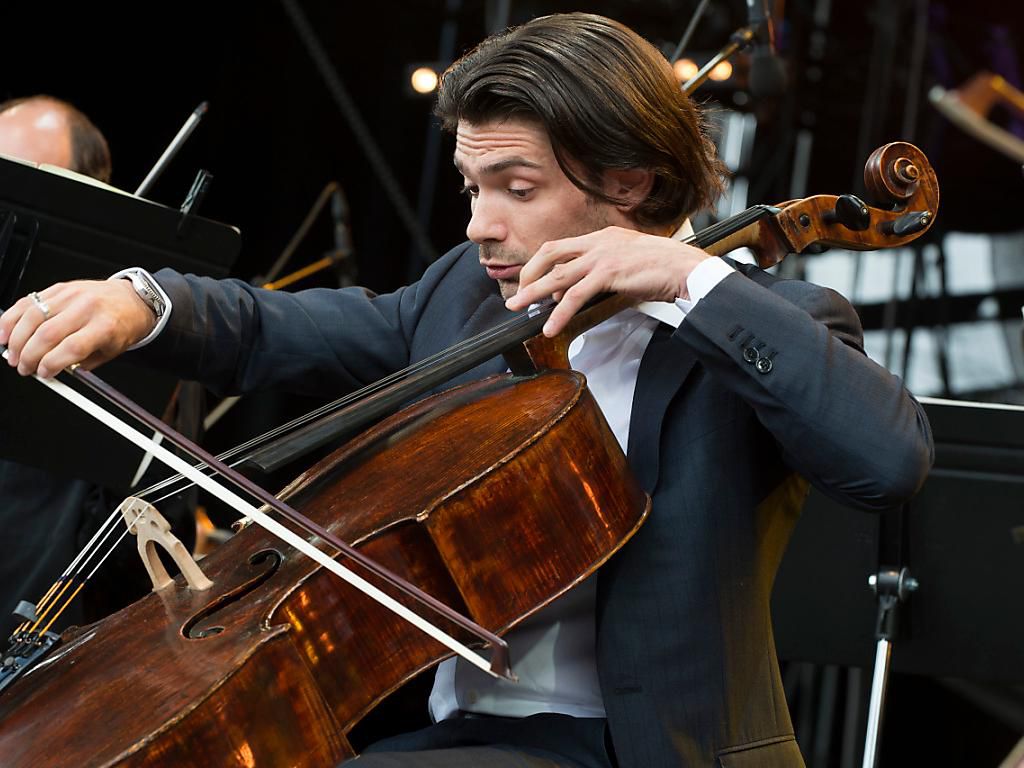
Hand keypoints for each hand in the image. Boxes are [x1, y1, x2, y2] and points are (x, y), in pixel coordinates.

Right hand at [0, 279, 154, 377]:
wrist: (133, 299)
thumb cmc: (123, 325)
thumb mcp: (111, 351)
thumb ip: (81, 363)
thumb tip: (53, 371)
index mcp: (105, 326)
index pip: (72, 348)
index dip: (51, 364)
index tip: (43, 373)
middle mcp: (86, 308)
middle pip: (48, 334)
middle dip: (29, 355)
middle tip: (23, 367)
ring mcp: (71, 295)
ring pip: (33, 316)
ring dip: (16, 339)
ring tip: (12, 355)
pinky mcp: (60, 287)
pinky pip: (29, 301)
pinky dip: (12, 318)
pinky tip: (6, 332)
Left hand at [504, 225, 711, 335]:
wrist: (688, 269)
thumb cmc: (663, 269)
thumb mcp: (627, 265)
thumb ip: (601, 275)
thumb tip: (575, 292)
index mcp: (603, 236)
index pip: (561, 247)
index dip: (541, 264)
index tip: (531, 282)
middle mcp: (599, 242)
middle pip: (550, 253)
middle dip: (529, 274)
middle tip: (517, 296)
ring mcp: (603, 256)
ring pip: (558, 275)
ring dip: (534, 293)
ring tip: (518, 309)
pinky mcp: (610, 273)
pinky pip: (576, 295)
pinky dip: (560, 312)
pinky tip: (551, 326)